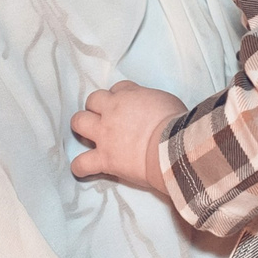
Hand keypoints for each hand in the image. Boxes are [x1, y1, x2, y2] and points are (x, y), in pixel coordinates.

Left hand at [71, 81, 188, 191]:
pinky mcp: (104, 159)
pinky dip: (80, 166)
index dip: (121, 97)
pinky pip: (81, 163)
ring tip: (88, 136)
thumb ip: (152, 101)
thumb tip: (150, 107)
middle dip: (97, 107)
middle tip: (106, 118)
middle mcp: (112, 112)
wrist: (173, 149)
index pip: (118, 89)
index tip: (128, 106)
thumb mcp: (166, 101)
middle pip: (93, 100)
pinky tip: (82, 168)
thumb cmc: (177, 125)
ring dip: (82, 127)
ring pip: (79, 122)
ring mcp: (105, 135)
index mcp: (129, 96)